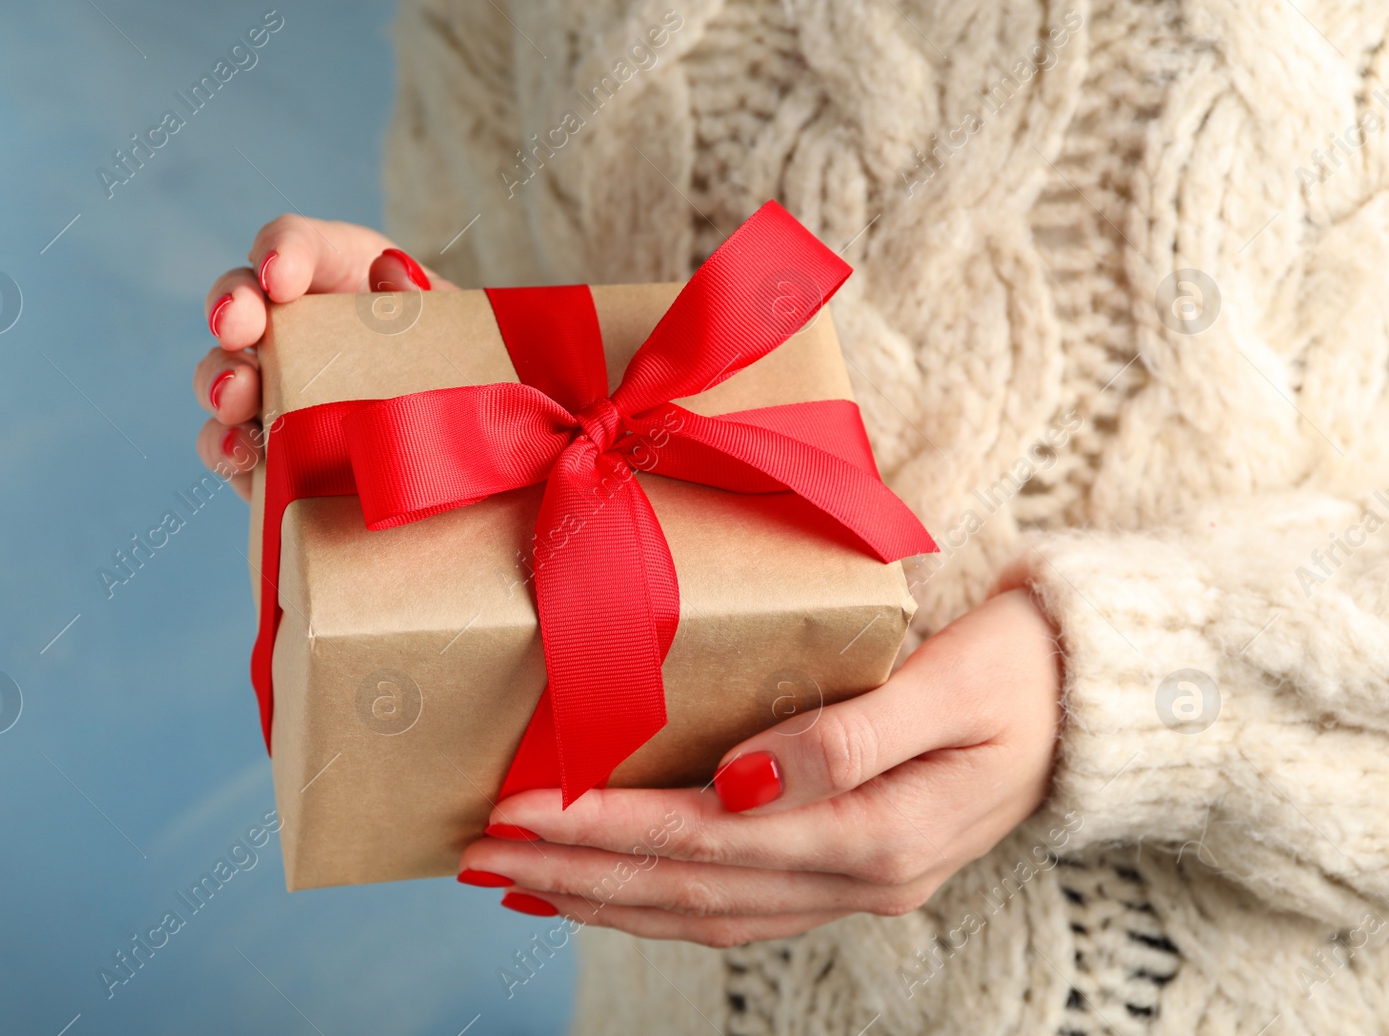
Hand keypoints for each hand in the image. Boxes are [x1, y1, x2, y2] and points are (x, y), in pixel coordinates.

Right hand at [191, 214, 455, 498]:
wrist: (474, 448)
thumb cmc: (467, 371)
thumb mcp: (461, 331)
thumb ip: (430, 300)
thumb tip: (389, 274)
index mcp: (344, 277)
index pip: (300, 245)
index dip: (281, 252)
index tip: (279, 278)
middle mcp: (297, 326)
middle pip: (242, 300)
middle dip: (232, 307)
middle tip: (238, 328)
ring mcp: (276, 388)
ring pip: (223, 374)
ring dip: (219, 380)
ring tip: (236, 398)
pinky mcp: (269, 450)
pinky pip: (231, 446)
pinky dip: (226, 449)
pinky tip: (242, 454)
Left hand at [457, 588, 1063, 946]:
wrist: (1100, 699)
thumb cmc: (1027, 669)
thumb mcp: (953, 682)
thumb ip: (851, 733)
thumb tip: (741, 783)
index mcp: (880, 832)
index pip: (708, 841)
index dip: (606, 831)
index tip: (520, 812)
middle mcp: (862, 877)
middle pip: (689, 891)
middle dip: (576, 875)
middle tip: (481, 851)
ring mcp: (858, 886)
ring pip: (704, 913)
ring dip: (604, 900)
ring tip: (518, 881)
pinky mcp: (852, 869)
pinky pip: (736, 906)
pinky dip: (661, 904)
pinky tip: (609, 892)